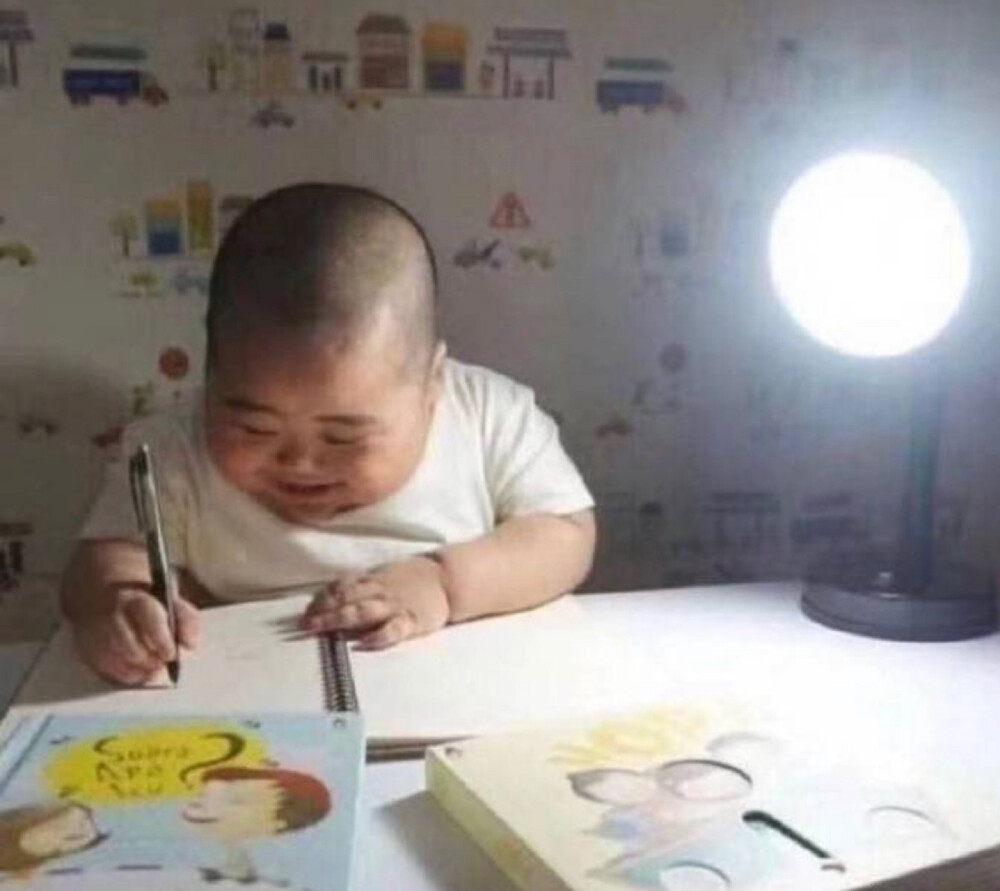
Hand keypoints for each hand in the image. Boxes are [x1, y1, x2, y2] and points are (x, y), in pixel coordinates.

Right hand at [72, 585, 199, 684]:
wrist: (102, 597)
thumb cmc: (144, 604)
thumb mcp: (168, 601)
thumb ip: (185, 620)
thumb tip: (191, 644)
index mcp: (135, 600)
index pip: (150, 620)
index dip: (162, 641)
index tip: (172, 654)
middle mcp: (112, 617)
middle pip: (131, 647)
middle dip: (151, 660)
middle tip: (163, 664)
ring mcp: (96, 636)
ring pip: (118, 662)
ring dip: (139, 671)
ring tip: (153, 669)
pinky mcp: (87, 652)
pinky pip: (106, 672)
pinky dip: (126, 676)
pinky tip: (138, 673)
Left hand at [301, 557, 449, 649]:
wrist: (447, 579)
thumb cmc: (411, 578)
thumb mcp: (384, 574)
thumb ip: (360, 584)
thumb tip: (329, 594)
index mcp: (373, 579)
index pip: (342, 586)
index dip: (322, 598)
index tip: (306, 610)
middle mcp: (379, 592)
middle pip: (347, 599)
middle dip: (324, 611)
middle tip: (303, 625)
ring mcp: (395, 606)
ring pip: (363, 612)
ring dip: (340, 620)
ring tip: (322, 630)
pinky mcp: (411, 622)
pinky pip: (393, 630)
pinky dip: (377, 637)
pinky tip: (362, 645)